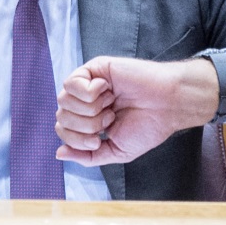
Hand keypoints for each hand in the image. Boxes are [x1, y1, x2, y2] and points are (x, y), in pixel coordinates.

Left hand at [54, 57, 225, 166]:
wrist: (167, 106)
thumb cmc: (146, 127)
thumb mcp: (115, 151)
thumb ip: (86, 156)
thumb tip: (59, 154)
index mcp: (88, 120)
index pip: (62, 131)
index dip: (77, 140)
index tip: (100, 139)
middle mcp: (84, 102)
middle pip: (61, 117)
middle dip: (86, 126)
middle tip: (110, 119)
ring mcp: (87, 84)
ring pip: (64, 100)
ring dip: (91, 110)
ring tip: (111, 106)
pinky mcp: (93, 69)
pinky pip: (72, 83)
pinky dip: (90, 92)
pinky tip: (109, 90)